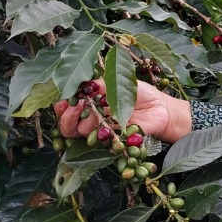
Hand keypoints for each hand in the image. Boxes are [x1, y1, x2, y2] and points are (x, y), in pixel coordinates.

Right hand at [53, 80, 190, 142]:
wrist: (160, 108)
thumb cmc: (139, 92)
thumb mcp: (118, 80)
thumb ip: (100, 83)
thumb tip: (84, 85)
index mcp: (90, 102)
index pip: (66, 106)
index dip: (60, 104)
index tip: (62, 99)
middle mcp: (91, 118)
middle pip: (66, 124)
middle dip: (67, 115)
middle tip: (77, 106)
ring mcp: (101, 130)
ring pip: (79, 131)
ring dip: (83, 120)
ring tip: (95, 111)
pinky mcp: (113, 140)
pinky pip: (100, 140)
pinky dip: (101, 131)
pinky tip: (107, 122)